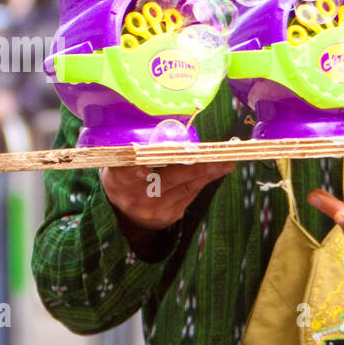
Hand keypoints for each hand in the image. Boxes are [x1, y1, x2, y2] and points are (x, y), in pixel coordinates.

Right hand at [100, 162, 234, 232]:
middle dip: (195, 165)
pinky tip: (217, 170)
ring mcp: (153, 209)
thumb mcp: (118, 163)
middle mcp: (135, 197)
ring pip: (185, 187)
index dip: (151, 161)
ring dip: (208, 172)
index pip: (132, 169)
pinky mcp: (168, 216)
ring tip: (226, 161)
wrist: (124, 215)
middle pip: (169, 179)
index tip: (172, 151)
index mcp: (117, 179)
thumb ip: (132, 151)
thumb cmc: (124, 177)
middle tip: (215, 154)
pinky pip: (190, 195)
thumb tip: (164, 129)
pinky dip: (204, 180)